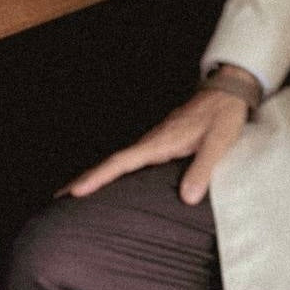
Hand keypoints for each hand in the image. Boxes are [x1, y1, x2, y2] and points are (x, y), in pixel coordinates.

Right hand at [56, 65, 255, 204]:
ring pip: (124, 158)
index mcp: (161, 141)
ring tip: (78, 192)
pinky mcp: (165, 138)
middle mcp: (154, 139)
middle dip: (87, 178)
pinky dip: (119, 168)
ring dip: (101, 173)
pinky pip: (136, 156)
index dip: (98, 177)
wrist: (230, 90)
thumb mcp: (219, 142)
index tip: (74, 191)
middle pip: (115, 161)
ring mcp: (158, 137)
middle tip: (58, 198)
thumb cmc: (224, 115)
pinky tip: (117, 177)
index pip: (123, 161)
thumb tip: (187, 199)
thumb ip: (203, 168)